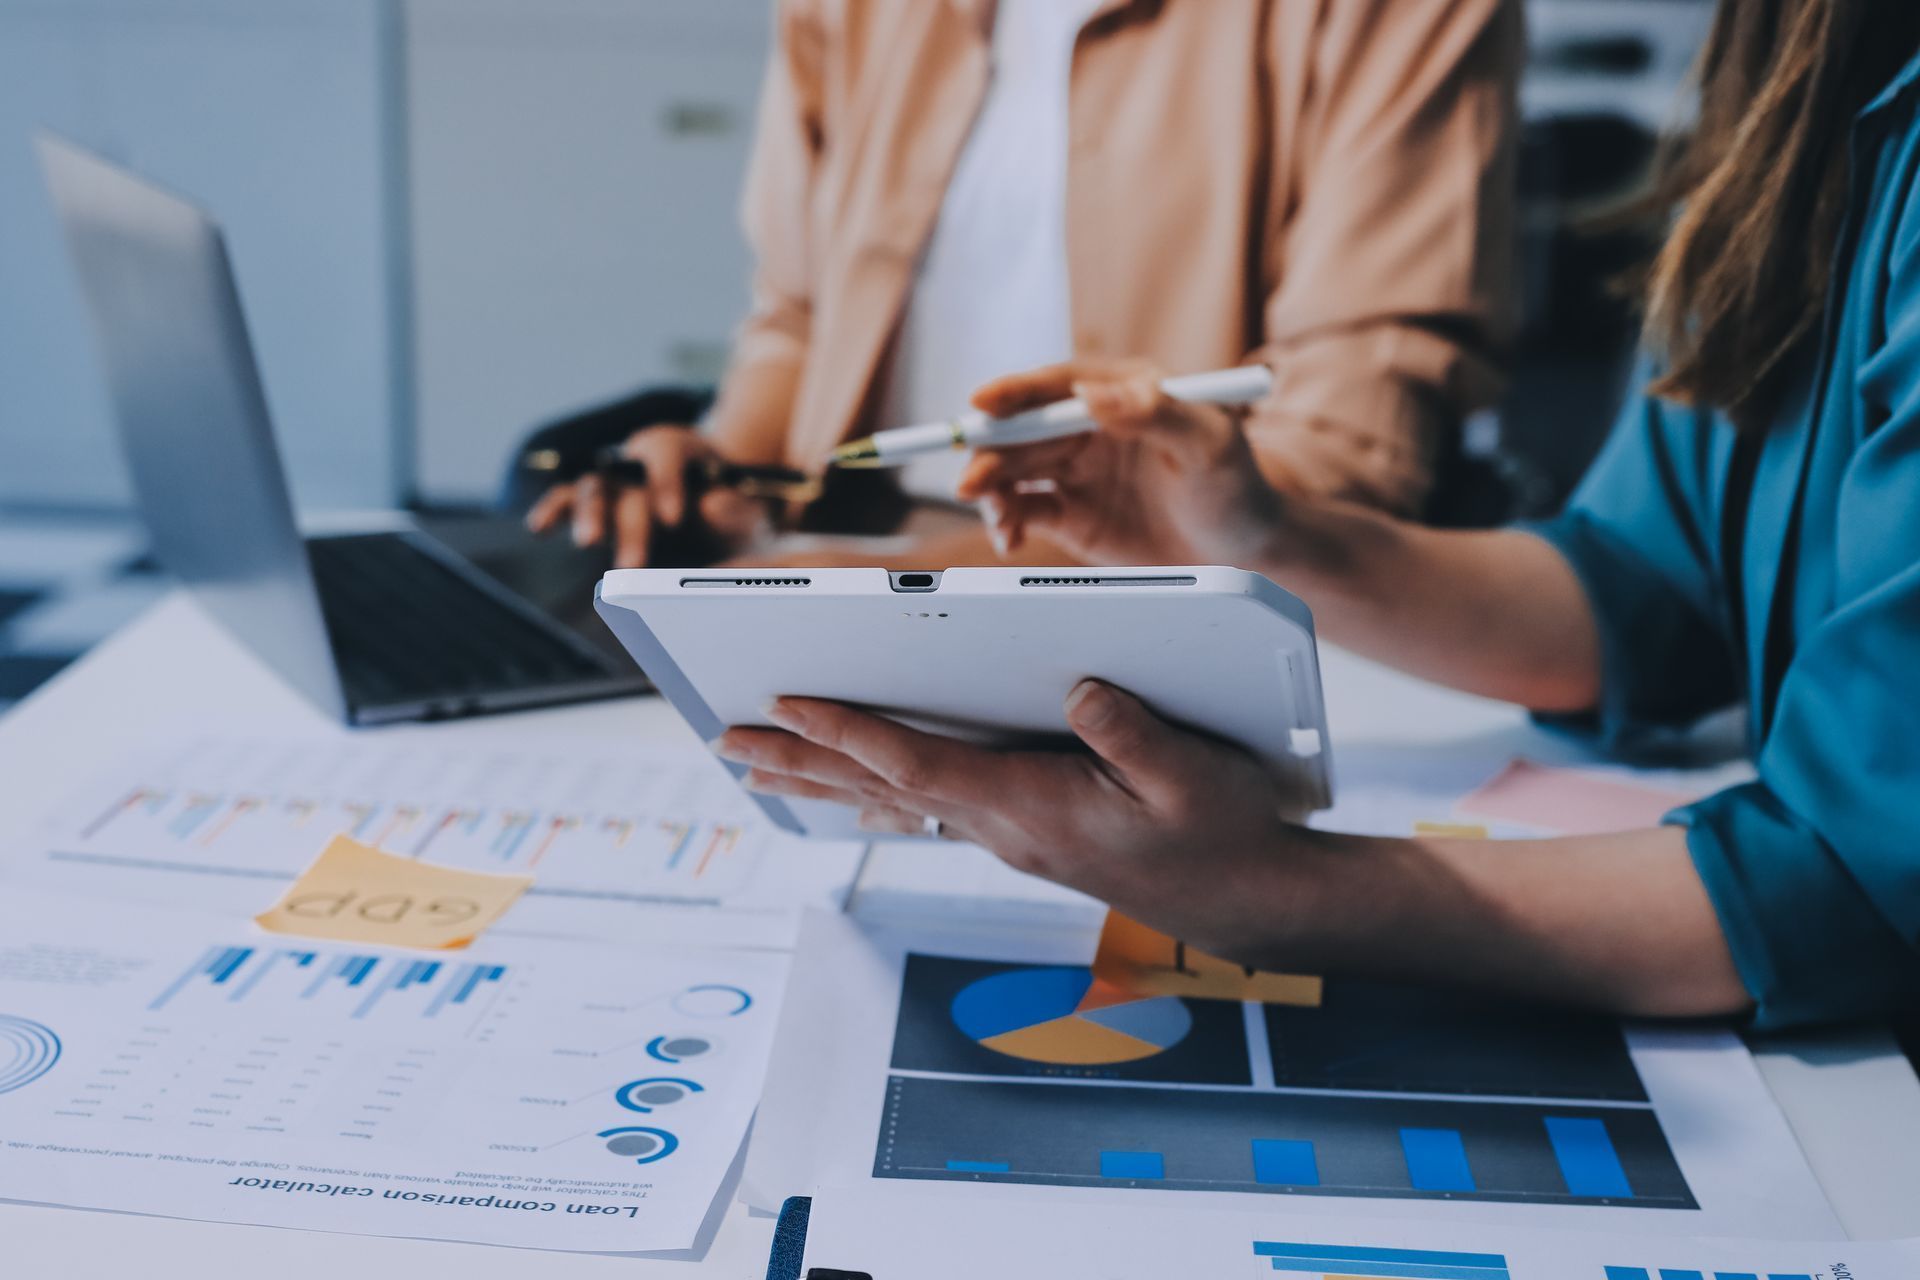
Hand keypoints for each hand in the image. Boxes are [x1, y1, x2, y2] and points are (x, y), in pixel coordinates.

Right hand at [524, 425, 769, 566]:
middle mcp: (638, 458)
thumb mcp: (747, 502)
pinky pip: (568, 499)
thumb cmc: (735, 499)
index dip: (668, 484)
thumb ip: (735, 507)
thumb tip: (712, 508)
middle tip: (634, 564)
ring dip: (590, 517)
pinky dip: (552, 511)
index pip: (667, 455)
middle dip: (630, 522)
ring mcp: (614, 479)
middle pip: (626, 480)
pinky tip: (538, 528)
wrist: (717, 496)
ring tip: (588, 543)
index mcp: (677, 446)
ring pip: (593, 488)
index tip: (673, 519)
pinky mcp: (597, 500)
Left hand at [714, 680, 1327, 962]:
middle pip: (882, 787)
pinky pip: (932, 806)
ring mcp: (1011, 833)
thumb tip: (1079, 687)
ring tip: (762, 767)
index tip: (786, 704)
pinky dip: (880, 790)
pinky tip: (855, 796)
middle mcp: (1004, 825)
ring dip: (826, 777)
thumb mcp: (1194, 775)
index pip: (918, 765)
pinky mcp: (1027, 830)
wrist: (1246, 899)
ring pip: (898, 798)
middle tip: (727, 742)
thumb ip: (1133, 732)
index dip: (849, 733)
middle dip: (801, 759)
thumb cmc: (1224, 833)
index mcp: (1031, 807)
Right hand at [958, 361, 1287, 567]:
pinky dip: (1005, 522)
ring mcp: (1078, 470)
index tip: (981, 404)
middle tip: (973, 482)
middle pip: (1023, 430)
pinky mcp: (1071, 514)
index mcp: (1123, 393)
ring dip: (991, 491)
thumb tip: (1091, 394)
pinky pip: (1023, 511)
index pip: (1058, 385)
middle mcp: (1092, 426)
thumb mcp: (1210, 444)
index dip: (1014, 392)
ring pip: (1014, 470)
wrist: (1245, 551)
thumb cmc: (1239, 487)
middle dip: (991, 452)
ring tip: (995, 519)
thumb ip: (1156, 413)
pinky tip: (1007, 538)